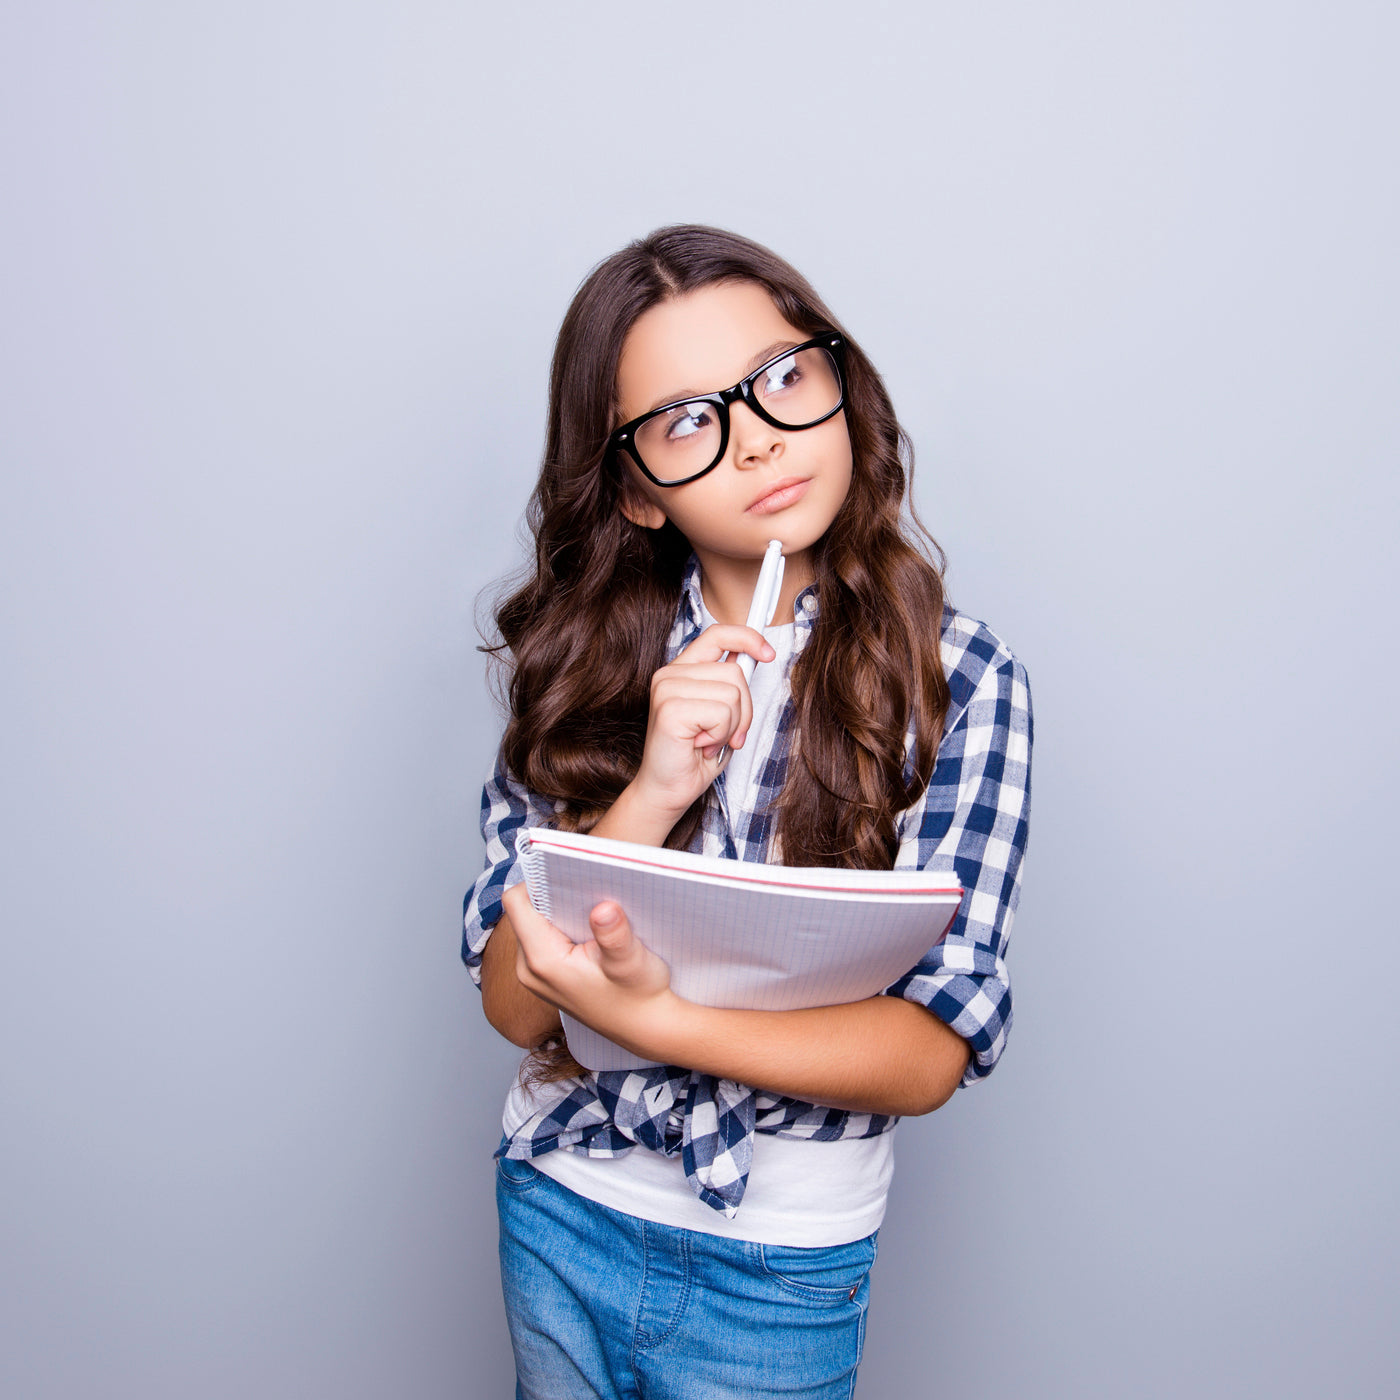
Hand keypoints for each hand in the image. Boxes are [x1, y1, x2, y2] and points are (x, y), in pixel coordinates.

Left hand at [502, 883, 677, 1058]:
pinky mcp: (543, 976)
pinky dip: (562, 928)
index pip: (516, 902)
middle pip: (524, 910)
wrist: (645, 1028)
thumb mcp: (632, 962)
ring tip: (589, 914)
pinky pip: (541, 938)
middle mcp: (528, 968)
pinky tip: (589, 933)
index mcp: (542, 960)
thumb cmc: (640, 995)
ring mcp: (533, 974)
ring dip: (558, 912)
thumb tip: (603, 907)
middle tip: (586, 894)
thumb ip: (614, 935)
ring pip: (532, 923)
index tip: (569, 877)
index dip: (538, 880)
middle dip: (552, 896)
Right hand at [631, 624, 774, 819]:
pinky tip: (701, 745)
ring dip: (730, 726)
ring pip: (732, 693)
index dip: (747, 637)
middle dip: (744, 709)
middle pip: (735, 671)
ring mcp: (667, 689)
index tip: (768, 653)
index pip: (717, 634)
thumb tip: (755, 659)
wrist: (668, 790)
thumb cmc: (694, 756)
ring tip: (709, 740)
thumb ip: (730, 685)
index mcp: (682, 670)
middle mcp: (670, 674)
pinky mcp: (670, 709)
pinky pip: (721, 713)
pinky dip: (720, 735)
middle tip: (726, 734)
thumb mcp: (720, 714)